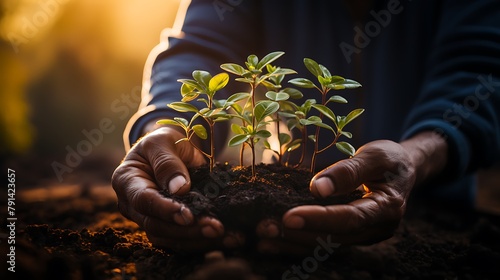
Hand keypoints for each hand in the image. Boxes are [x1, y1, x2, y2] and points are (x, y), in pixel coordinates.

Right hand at [112, 126, 226, 251]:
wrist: (171, 150)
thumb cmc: (163, 142)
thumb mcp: (163, 141)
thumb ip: (168, 162)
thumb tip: (180, 188)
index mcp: (127, 181)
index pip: (144, 201)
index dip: (166, 210)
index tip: (188, 216)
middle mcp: (133, 205)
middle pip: (157, 226)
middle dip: (188, 230)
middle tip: (217, 228)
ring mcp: (149, 219)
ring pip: (170, 239)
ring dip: (200, 240)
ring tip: (231, 237)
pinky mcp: (167, 227)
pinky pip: (183, 240)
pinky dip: (205, 241)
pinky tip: (230, 238)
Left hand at [257, 132, 447, 254]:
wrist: (404, 169)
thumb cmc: (390, 159)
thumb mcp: (374, 155)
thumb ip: (348, 171)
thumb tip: (317, 188)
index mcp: (387, 208)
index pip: (349, 218)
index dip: (318, 219)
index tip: (288, 217)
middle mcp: (376, 228)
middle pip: (334, 237)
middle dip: (298, 234)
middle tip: (264, 228)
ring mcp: (364, 235)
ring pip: (326, 244)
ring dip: (293, 243)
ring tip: (263, 239)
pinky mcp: (352, 235)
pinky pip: (324, 241)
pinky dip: (299, 241)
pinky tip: (274, 242)